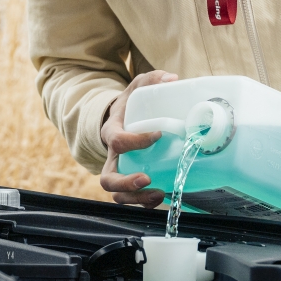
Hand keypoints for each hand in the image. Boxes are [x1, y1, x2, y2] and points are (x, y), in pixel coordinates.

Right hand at [98, 70, 177, 206]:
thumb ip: (152, 79)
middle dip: (126, 183)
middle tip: (147, 179)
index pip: (117, 140)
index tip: (157, 135)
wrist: (118, 121)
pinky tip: (163, 196)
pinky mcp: (128, 181)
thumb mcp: (136, 88)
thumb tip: (173, 78)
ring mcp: (118, 171)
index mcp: (112, 132)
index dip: (135, 141)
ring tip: (159, 193)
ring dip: (136, 198)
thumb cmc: (129, 106)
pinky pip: (131, 198)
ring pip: (117, 194)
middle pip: (108, 178)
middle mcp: (111, 157)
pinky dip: (144, 202)